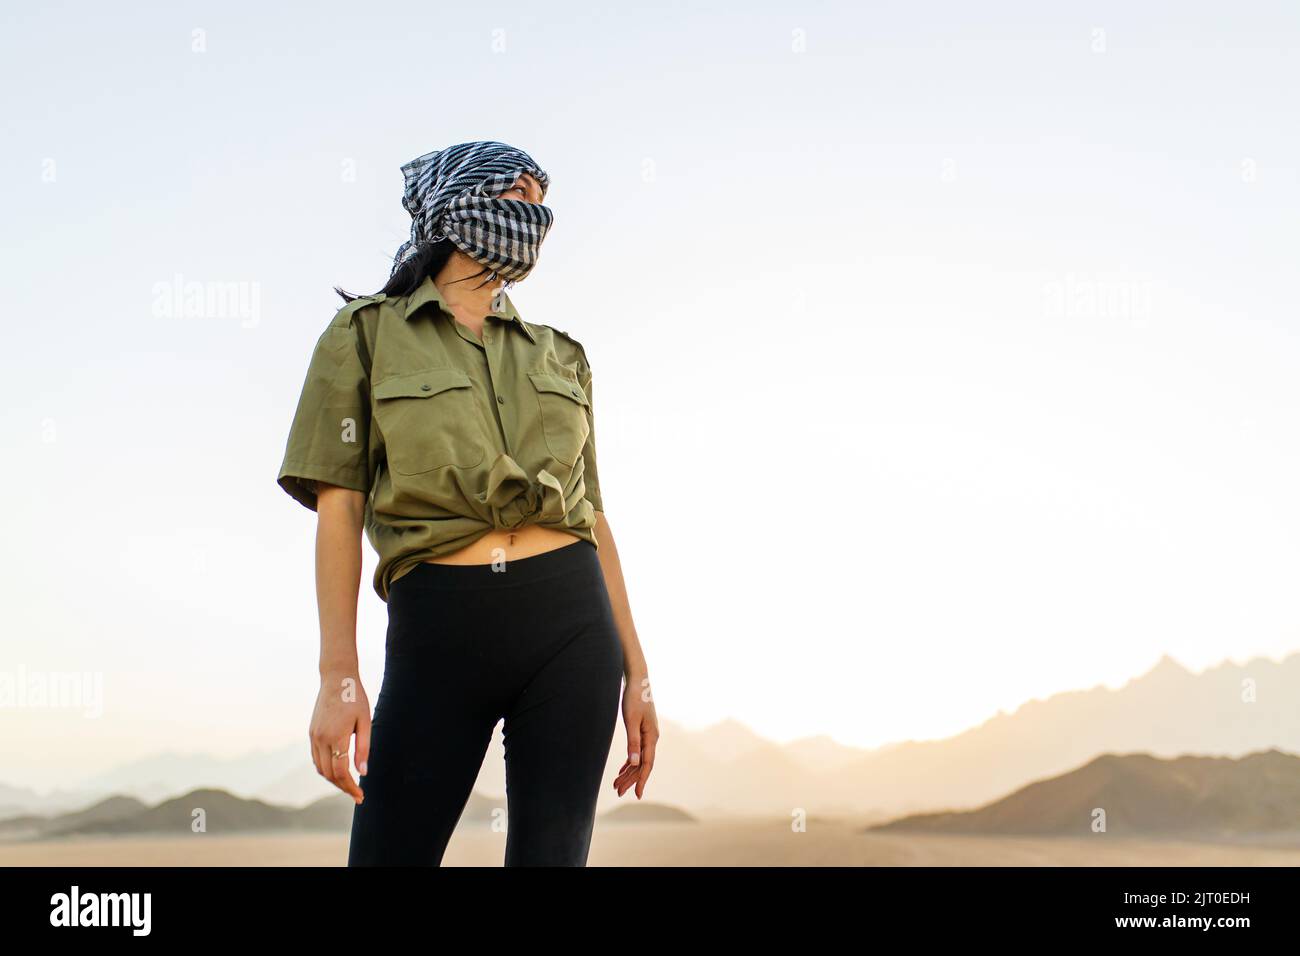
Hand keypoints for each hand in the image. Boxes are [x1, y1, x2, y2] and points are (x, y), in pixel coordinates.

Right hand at [309, 669, 370, 803]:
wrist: (336, 679)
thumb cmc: (355, 698)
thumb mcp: (365, 722)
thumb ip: (363, 748)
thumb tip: (363, 773)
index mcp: (336, 736)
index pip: (341, 772)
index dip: (351, 787)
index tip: (361, 796)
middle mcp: (320, 739)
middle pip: (329, 774)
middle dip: (343, 787)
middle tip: (357, 794)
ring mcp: (313, 736)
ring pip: (320, 768)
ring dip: (333, 779)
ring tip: (349, 784)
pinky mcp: (311, 733)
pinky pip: (316, 758)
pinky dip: (325, 768)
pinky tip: (337, 770)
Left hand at [613, 673, 657, 798]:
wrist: (638, 682)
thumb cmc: (634, 699)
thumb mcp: (631, 720)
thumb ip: (633, 742)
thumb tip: (634, 763)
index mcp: (651, 737)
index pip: (646, 764)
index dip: (641, 780)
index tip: (636, 794)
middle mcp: (652, 738)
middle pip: (642, 764)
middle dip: (630, 779)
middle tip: (618, 792)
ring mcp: (648, 735)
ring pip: (638, 759)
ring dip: (628, 772)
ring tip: (617, 785)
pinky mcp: (642, 731)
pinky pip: (637, 752)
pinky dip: (629, 762)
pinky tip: (623, 770)